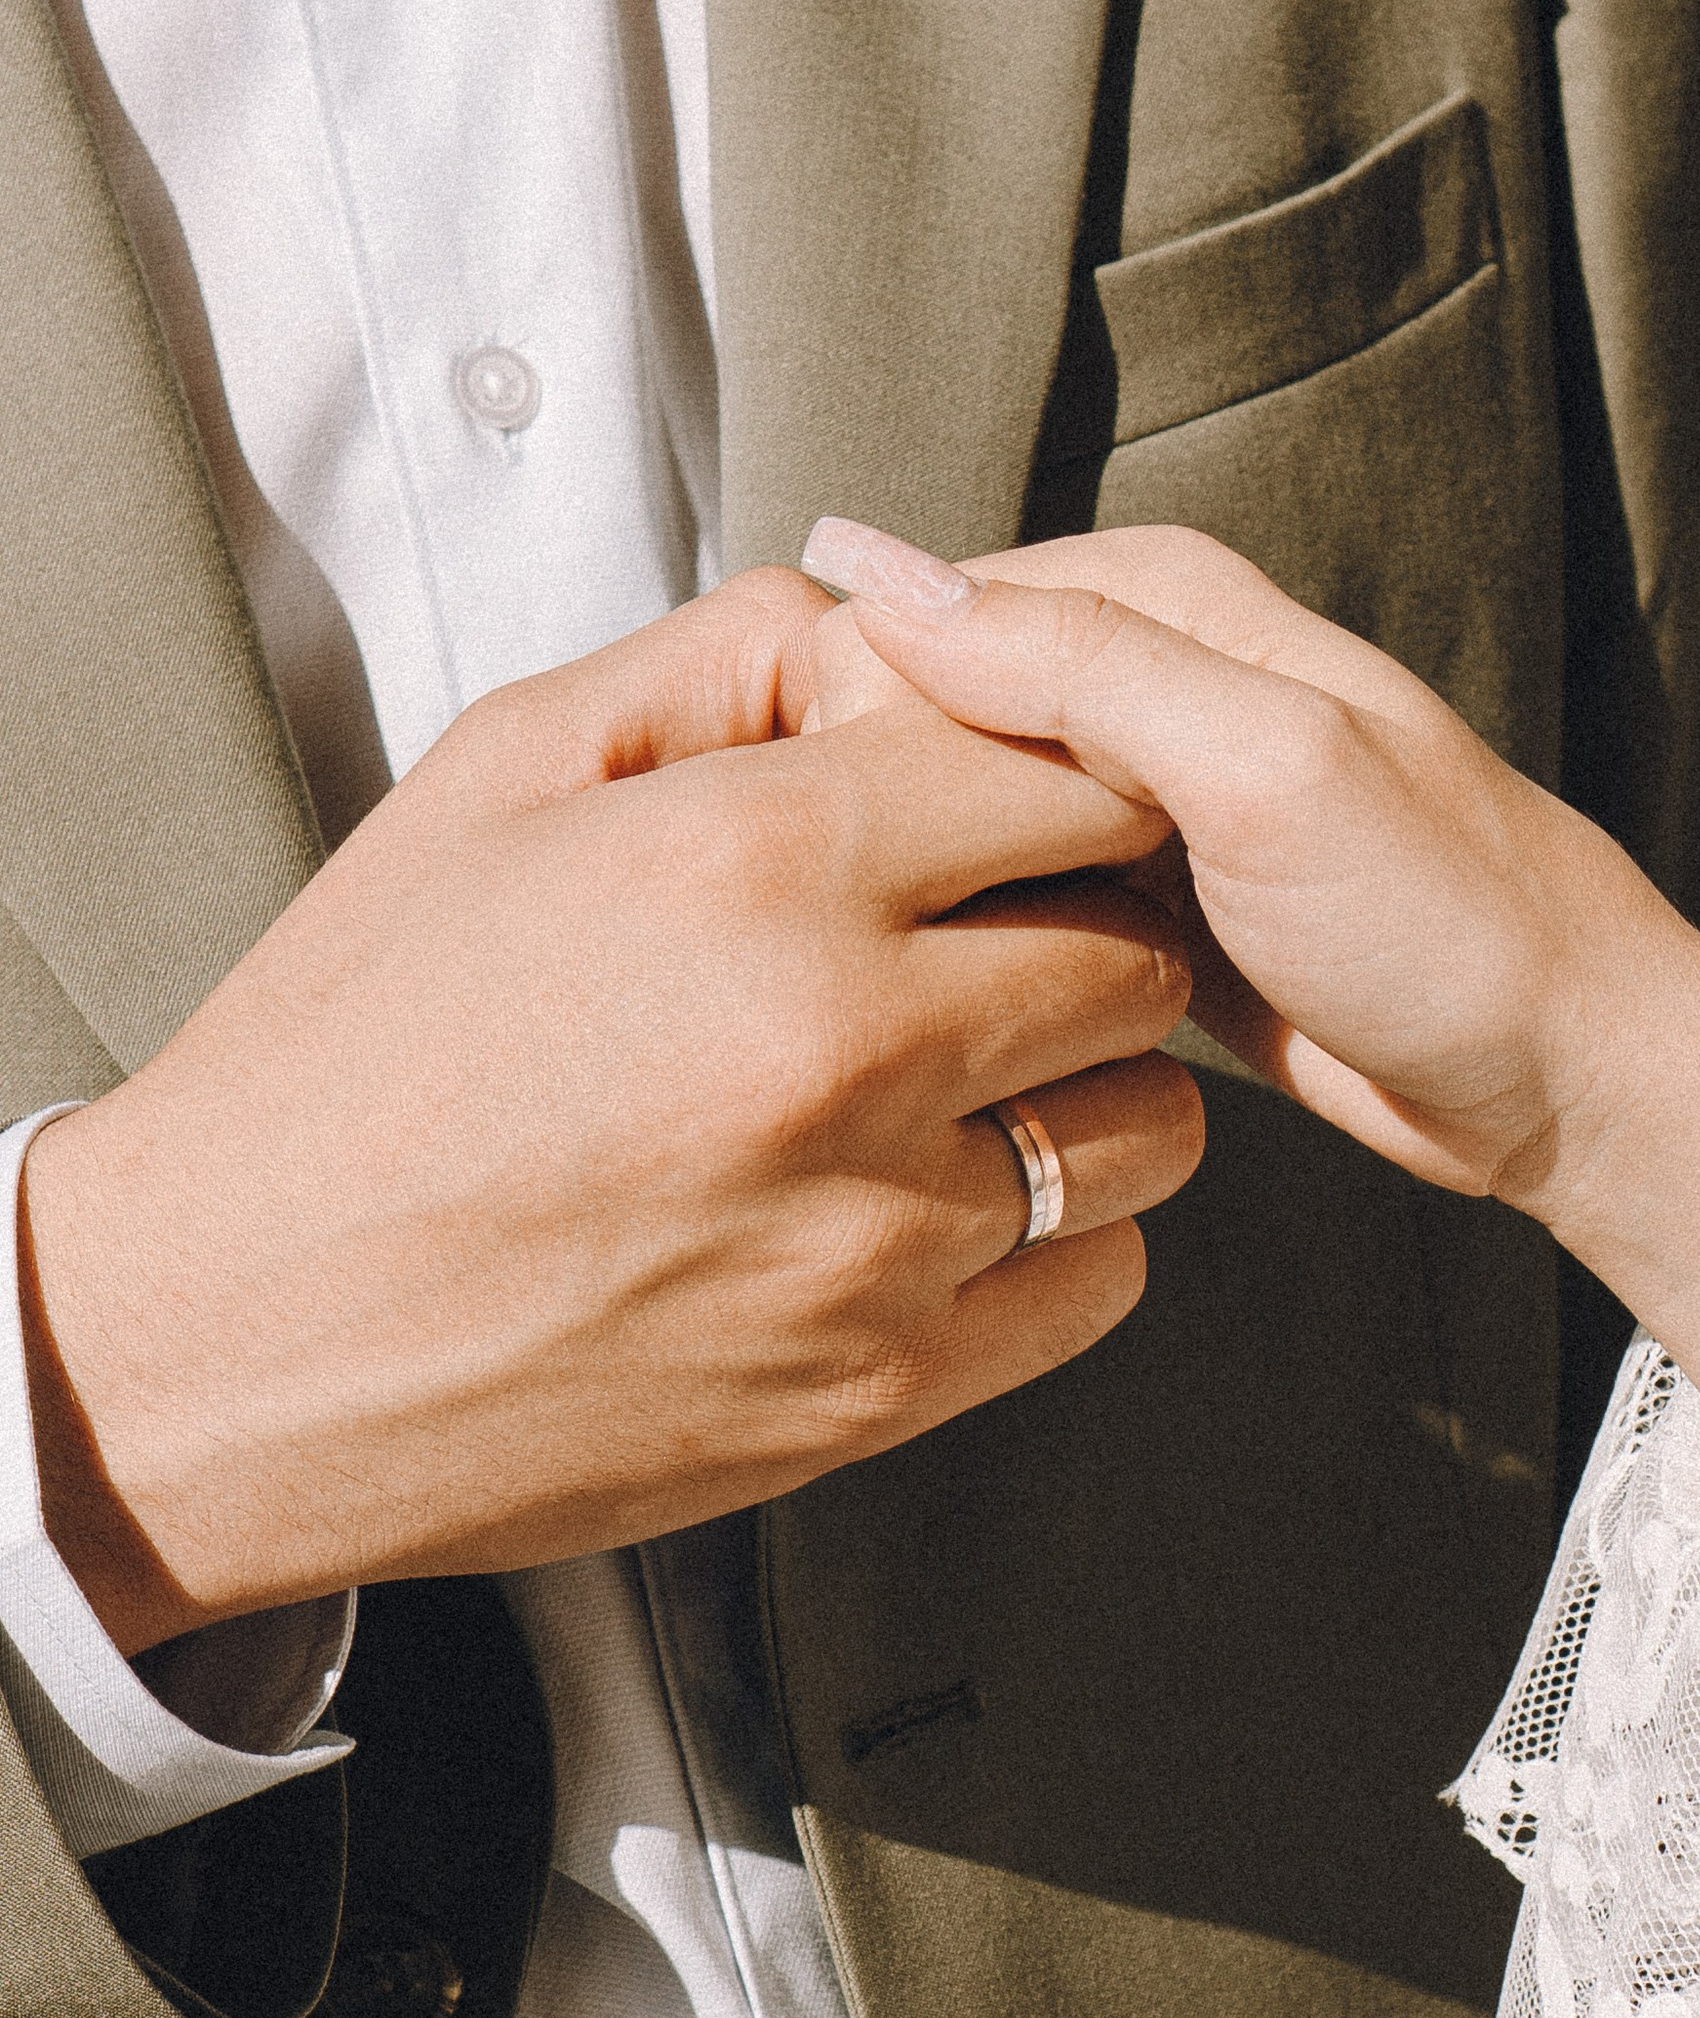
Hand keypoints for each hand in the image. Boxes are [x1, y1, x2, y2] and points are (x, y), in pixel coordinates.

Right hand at [23, 571, 1202, 1650]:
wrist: (237, 1334)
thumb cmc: (358, 1046)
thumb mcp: (500, 773)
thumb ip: (726, 662)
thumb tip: (895, 632)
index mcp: (753, 862)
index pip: (1073, 770)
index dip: (1070, 775)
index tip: (1028, 804)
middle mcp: (839, 1045)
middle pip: (1134, 946)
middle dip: (1087, 924)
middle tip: (993, 940)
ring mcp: (872, 1233)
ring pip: (1144, 1124)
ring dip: (1083, 1088)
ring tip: (957, 1080)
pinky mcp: (879, 1384)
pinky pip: (1098, 1280)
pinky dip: (1053, 1239)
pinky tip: (933, 1202)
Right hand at [802, 521, 1699, 1483]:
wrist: (1566, 1080)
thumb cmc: (1454, 921)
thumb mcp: (1266, 766)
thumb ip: (1082, 666)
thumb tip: (880, 579)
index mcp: (1165, 600)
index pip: (924, 608)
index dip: (856, 708)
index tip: (816, 823)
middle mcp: (1146, 681)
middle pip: (927, 715)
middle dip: (875, 803)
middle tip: (845, 923)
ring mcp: (1142, 804)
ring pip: (958, 821)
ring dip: (916, 884)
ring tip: (868, 971)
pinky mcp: (1145, 911)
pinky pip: (1012, 907)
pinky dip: (978, 944)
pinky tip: (941, 1006)